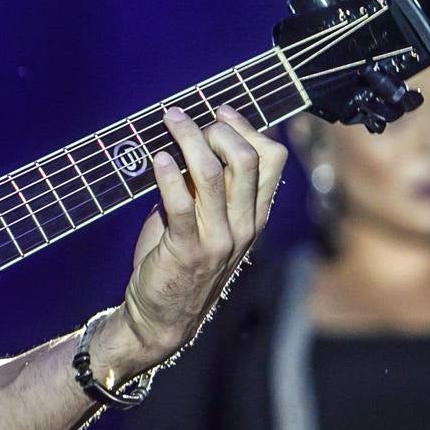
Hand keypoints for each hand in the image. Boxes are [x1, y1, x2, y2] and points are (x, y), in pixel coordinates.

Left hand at [96, 104, 285, 379]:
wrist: (162, 318)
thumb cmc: (178, 261)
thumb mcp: (202, 221)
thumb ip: (204, 186)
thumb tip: (189, 136)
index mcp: (254, 215)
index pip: (272, 159)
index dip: (247, 127)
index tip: (218, 111)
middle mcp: (244, 225)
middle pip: (247, 158)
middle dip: (217, 127)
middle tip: (185, 118)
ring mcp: (218, 239)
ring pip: (212, 172)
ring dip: (188, 137)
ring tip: (169, 120)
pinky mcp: (186, 250)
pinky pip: (180, 203)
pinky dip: (167, 174)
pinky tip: (156, 158)